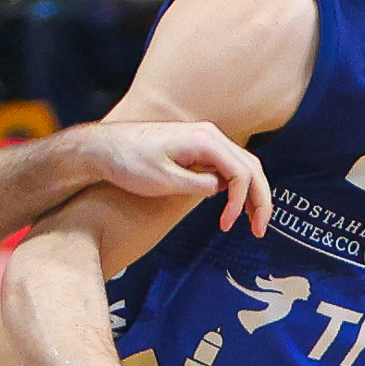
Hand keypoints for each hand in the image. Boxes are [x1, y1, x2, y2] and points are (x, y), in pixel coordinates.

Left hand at [72, 120, 271, 232]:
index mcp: (205, 140)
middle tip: (260, 230)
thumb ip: (198, 184)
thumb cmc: (129, 162)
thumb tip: (221, 189)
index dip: (240, 202)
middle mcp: (209, 135)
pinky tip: (234, 207)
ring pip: (242, 166)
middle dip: (259, 199)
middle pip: (251, 166)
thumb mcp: (163, 180)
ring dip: (251, 194)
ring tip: (253, 222)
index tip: (226, 225)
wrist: (104, 149)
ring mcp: (204, 140)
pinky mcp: (197, 149)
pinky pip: (227, 166)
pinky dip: (236, 187)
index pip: (241, 172)